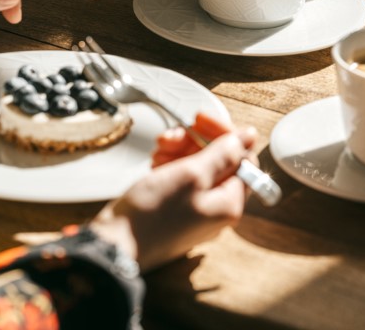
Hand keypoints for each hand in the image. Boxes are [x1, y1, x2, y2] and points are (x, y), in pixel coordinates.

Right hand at [89, 127, 257, 270]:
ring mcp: (196, 210)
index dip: (223, 134)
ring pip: (198, 167)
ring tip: (159, 149)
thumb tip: (250, 136)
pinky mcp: (176, 210)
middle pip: (219, 160)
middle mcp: (218, 208)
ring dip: (180, 151)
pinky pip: (181, 179)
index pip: (243, 157)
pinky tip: (155, 162)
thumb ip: (224, 153)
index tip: (199, 119)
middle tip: (172, 135)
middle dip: (195, 142)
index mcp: (230, 202)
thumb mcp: (192, 174)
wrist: (114, 245)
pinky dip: (170, 165)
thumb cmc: (153, 213)